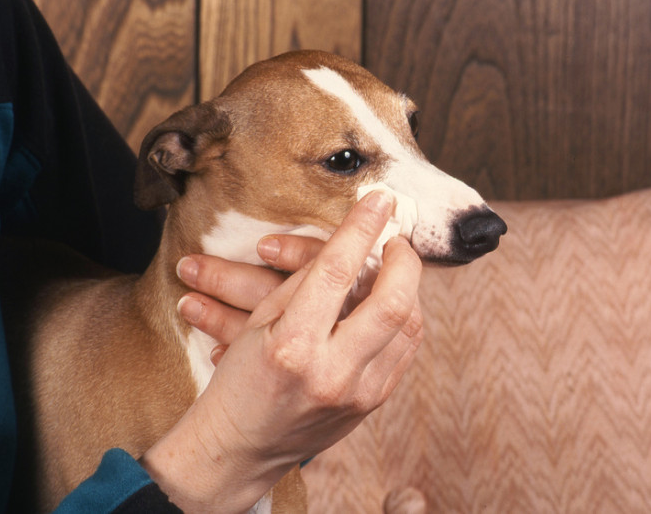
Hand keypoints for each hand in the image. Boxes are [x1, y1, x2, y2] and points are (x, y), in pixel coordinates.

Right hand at [141, 190, 423, 512]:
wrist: (242, 449)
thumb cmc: (240, 381)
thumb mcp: (259, 323)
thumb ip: (305, 283)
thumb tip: (346, 246)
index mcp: (292, 346)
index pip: (336, 272)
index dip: (361, 228)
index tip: (380, 200)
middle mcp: (331, 372)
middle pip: (393, 301)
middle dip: (404, 259)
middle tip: (396, 239)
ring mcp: (358, 393)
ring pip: (410, 325)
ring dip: (407, 288)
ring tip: (392, 270)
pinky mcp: (372, 404)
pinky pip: (405, 350)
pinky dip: (403, 318)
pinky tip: (389, 304)